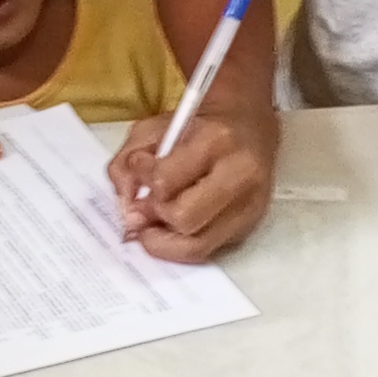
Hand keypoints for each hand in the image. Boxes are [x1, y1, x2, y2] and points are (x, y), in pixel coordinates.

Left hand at [108, 104, 276, 261]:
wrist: (250, 126)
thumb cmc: (200, 125)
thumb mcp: (155, 127)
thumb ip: (128, 162)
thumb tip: (127, 207)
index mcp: (216, 141)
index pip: (166, 181)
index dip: (143, 179)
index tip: (140, 166)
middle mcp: (239, 176)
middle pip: (184, 219)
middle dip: (156, 214)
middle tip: (146, 203)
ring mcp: (248, 206)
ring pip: (196, 246)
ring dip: (165, 239)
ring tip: (153, 222)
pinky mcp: (249, 227)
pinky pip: (207, 251)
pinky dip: (181, 244)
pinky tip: (172, 227)